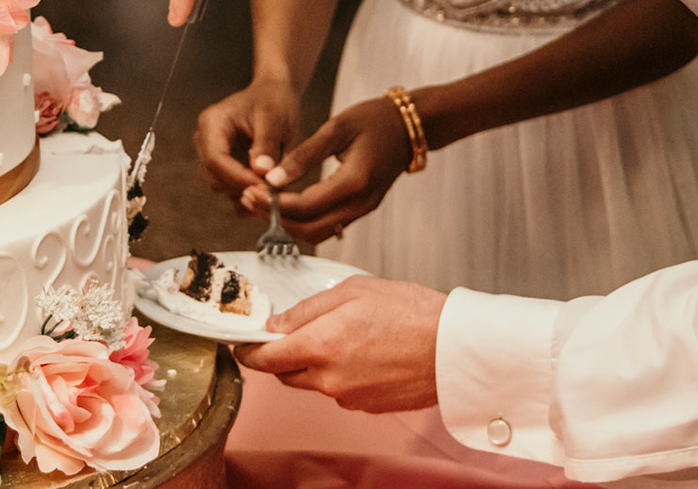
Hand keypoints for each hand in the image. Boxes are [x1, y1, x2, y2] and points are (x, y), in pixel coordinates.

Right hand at [194, 81, 301, 211]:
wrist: (274, 95)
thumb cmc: (274, 101)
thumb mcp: (275, 117)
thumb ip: (266, 144)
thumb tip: (261, 171)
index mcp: (212, 123)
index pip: (215, 159)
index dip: (239, 177)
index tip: (266, 185)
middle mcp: (205, 141)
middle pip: (215, 177)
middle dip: (244, 186)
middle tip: (275, 189)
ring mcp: (213, 156)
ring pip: (223, 187)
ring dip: (248, 192)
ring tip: (276, 186)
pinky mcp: (224, 167)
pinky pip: (231, 190)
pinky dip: (249, 193)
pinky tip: (270, 189)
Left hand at [233, 276, 443, 412]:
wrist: (454, 347)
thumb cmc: (412, 312)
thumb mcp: (355, 290)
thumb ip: (308, 308)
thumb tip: (276, 324)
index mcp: (320, 345)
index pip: (264, 358)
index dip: (248, 350)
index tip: (243, 342)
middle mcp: (328, 378)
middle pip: (284, 374)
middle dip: (282, 355)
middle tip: (295, 332)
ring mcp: (347, 396)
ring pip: (313, 383)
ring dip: (313, 364)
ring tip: (343, 337)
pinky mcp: (366, 406)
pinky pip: (339, 390)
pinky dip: (340, 374)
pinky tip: (364, 353)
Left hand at [243, 97, 411, 241]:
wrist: (409, 126)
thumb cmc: (374, 120)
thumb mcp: (336, 128)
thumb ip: (304, 156)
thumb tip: (272, 178)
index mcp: (355, 182)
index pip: (307, 206)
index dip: (275, 203)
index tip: (251, 189)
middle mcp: (361, 203)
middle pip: (310, 228)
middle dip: (276, 218)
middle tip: (250, 198)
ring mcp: (363, 209)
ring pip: (319, 232)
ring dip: (288, 223)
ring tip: (262, 201)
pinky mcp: (361, 208)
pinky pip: (328, 224)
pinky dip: (304, 220)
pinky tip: (285, 203)